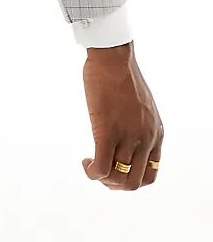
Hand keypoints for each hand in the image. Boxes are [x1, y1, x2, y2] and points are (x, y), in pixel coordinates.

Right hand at [81, 41, 162, 190]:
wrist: (113, 57)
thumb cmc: (121, 73)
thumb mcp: (141, 104)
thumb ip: (138, 122)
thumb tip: (124, 130)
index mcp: (155, 133)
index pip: (150, 173)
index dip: (131, 178)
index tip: (115, 167)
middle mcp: (145, 139)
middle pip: (134, 182)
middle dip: (115, 184)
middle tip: (100, 170)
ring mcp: (127, 136)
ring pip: (118, 178)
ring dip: (102, 179)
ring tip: (91, 164)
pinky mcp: (107, 131)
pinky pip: (102, 167)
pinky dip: (92, 172)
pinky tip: (85, 161)